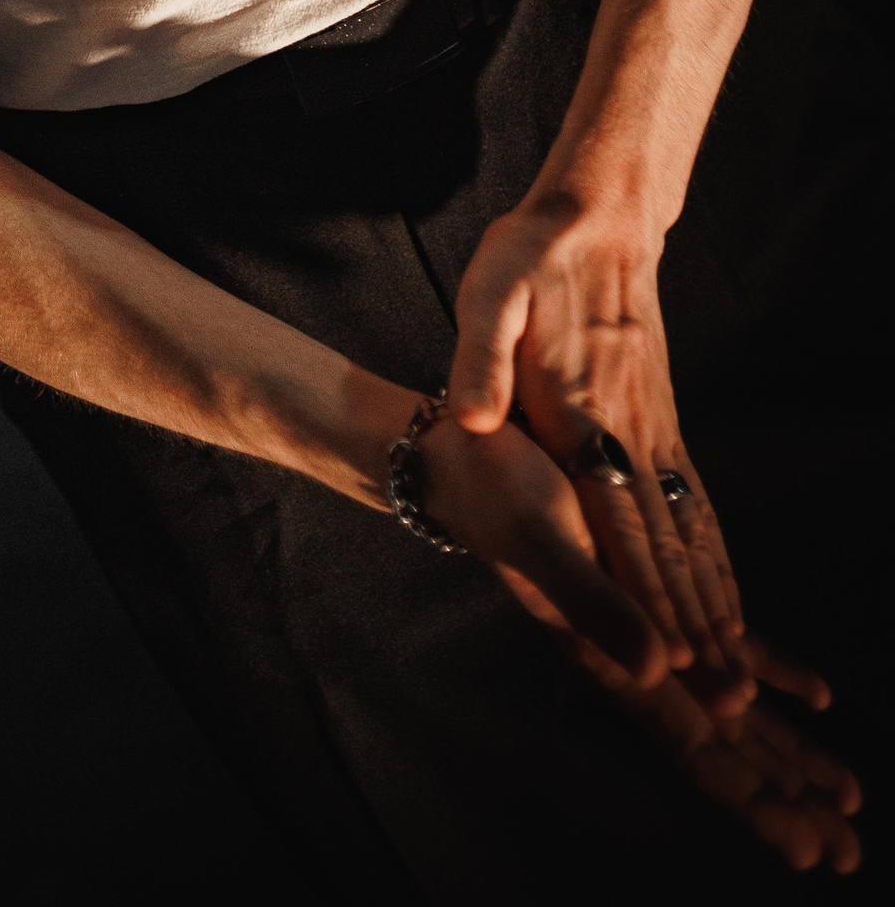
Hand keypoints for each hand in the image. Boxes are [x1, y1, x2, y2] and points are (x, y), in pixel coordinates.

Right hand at [417, 413, 863, 873]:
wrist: (463, 456)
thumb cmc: (495, 494)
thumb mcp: (544, 539)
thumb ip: (594, 605)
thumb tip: (661, 671)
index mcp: (606, 655)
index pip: (691, 747)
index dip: (750, 797)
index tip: (805, 846)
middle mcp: (631, 654)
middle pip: (720, 744)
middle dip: (781, 794)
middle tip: (844, 851)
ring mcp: (644, 625)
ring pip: (729, 705)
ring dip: (783, 750)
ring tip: (840, 793)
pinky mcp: (654, 586)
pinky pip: (725, 643)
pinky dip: (771, 670)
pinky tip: (814, 692)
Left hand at [449, 193, 759, 713]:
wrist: (593, 217)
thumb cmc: (528, 258)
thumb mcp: (487, 293)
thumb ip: (478, 357)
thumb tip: (468, 417)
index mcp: (580, 412)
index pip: (615, 520)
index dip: (641, 592)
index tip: (668, 655)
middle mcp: (626, 430)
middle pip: (665, 543)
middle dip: (693, 623)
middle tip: (726, 696)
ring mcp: (651, 426)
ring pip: (689, 528)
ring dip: (713, 598)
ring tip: (742, 665)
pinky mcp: (660, 418)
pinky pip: (693, 498)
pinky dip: (714, 552)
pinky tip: (726, 589)